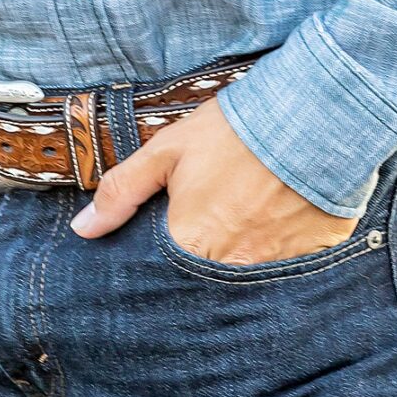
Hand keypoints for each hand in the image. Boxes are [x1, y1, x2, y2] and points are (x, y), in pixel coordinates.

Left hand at [69, 96, 358, 263]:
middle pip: (208, 283)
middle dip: (204, 264)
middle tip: (214, 229)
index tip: (173, 243)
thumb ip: (122, 191)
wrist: (312, 113)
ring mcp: (276, 269)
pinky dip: (282, 255)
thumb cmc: (235, 131)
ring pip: (249, 280)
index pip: (166, 278)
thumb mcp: (168, 150)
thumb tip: (83, 229)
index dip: (166, 264)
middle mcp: (232, 268)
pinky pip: (290, 271)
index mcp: (192, 245)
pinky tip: (281, 226)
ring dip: (242, 260)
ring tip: (246, 224)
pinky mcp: (313, 259)